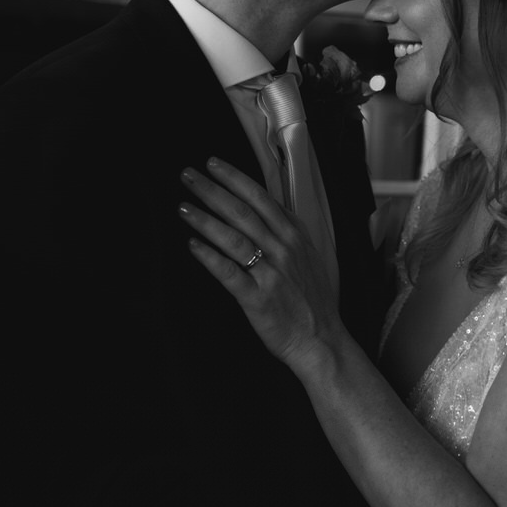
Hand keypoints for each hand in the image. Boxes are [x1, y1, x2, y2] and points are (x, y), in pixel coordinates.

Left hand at [179, 158, 345, 370]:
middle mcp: (283, 250)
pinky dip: (209, 257)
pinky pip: (229, 273)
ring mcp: (270, 273)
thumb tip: (269, 209)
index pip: (261, 198)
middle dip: (213, 191)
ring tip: (184, 207)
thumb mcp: (310, 257)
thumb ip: (289, 232)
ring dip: (205, 220)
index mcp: (294, 237)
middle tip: (189, 176)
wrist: (322, 341)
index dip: (235, 179)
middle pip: (243, 212)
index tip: (214, 165)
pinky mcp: (257, 299)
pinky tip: (193, 246)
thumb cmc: (314, 302)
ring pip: (233, 238)